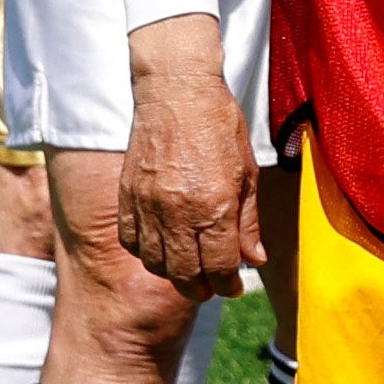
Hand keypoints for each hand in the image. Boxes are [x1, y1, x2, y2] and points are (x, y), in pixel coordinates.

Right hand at [115, 19, 259, 294]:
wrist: (177, 92)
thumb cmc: (219, 127)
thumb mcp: (247, 174)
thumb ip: (248, 221)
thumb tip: (256, 259)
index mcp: (215, 206)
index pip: (220, 266)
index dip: (229, 284)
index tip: (235, 288)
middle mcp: (179, 211)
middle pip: (184, 273)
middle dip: (200, 289)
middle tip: (211, 290)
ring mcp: (148, 205)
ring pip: (155, 262)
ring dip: (173, 275)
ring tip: (188, 272)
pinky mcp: (127, 196)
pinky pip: (130, 241)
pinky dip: (145, 253)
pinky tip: (161, 250)